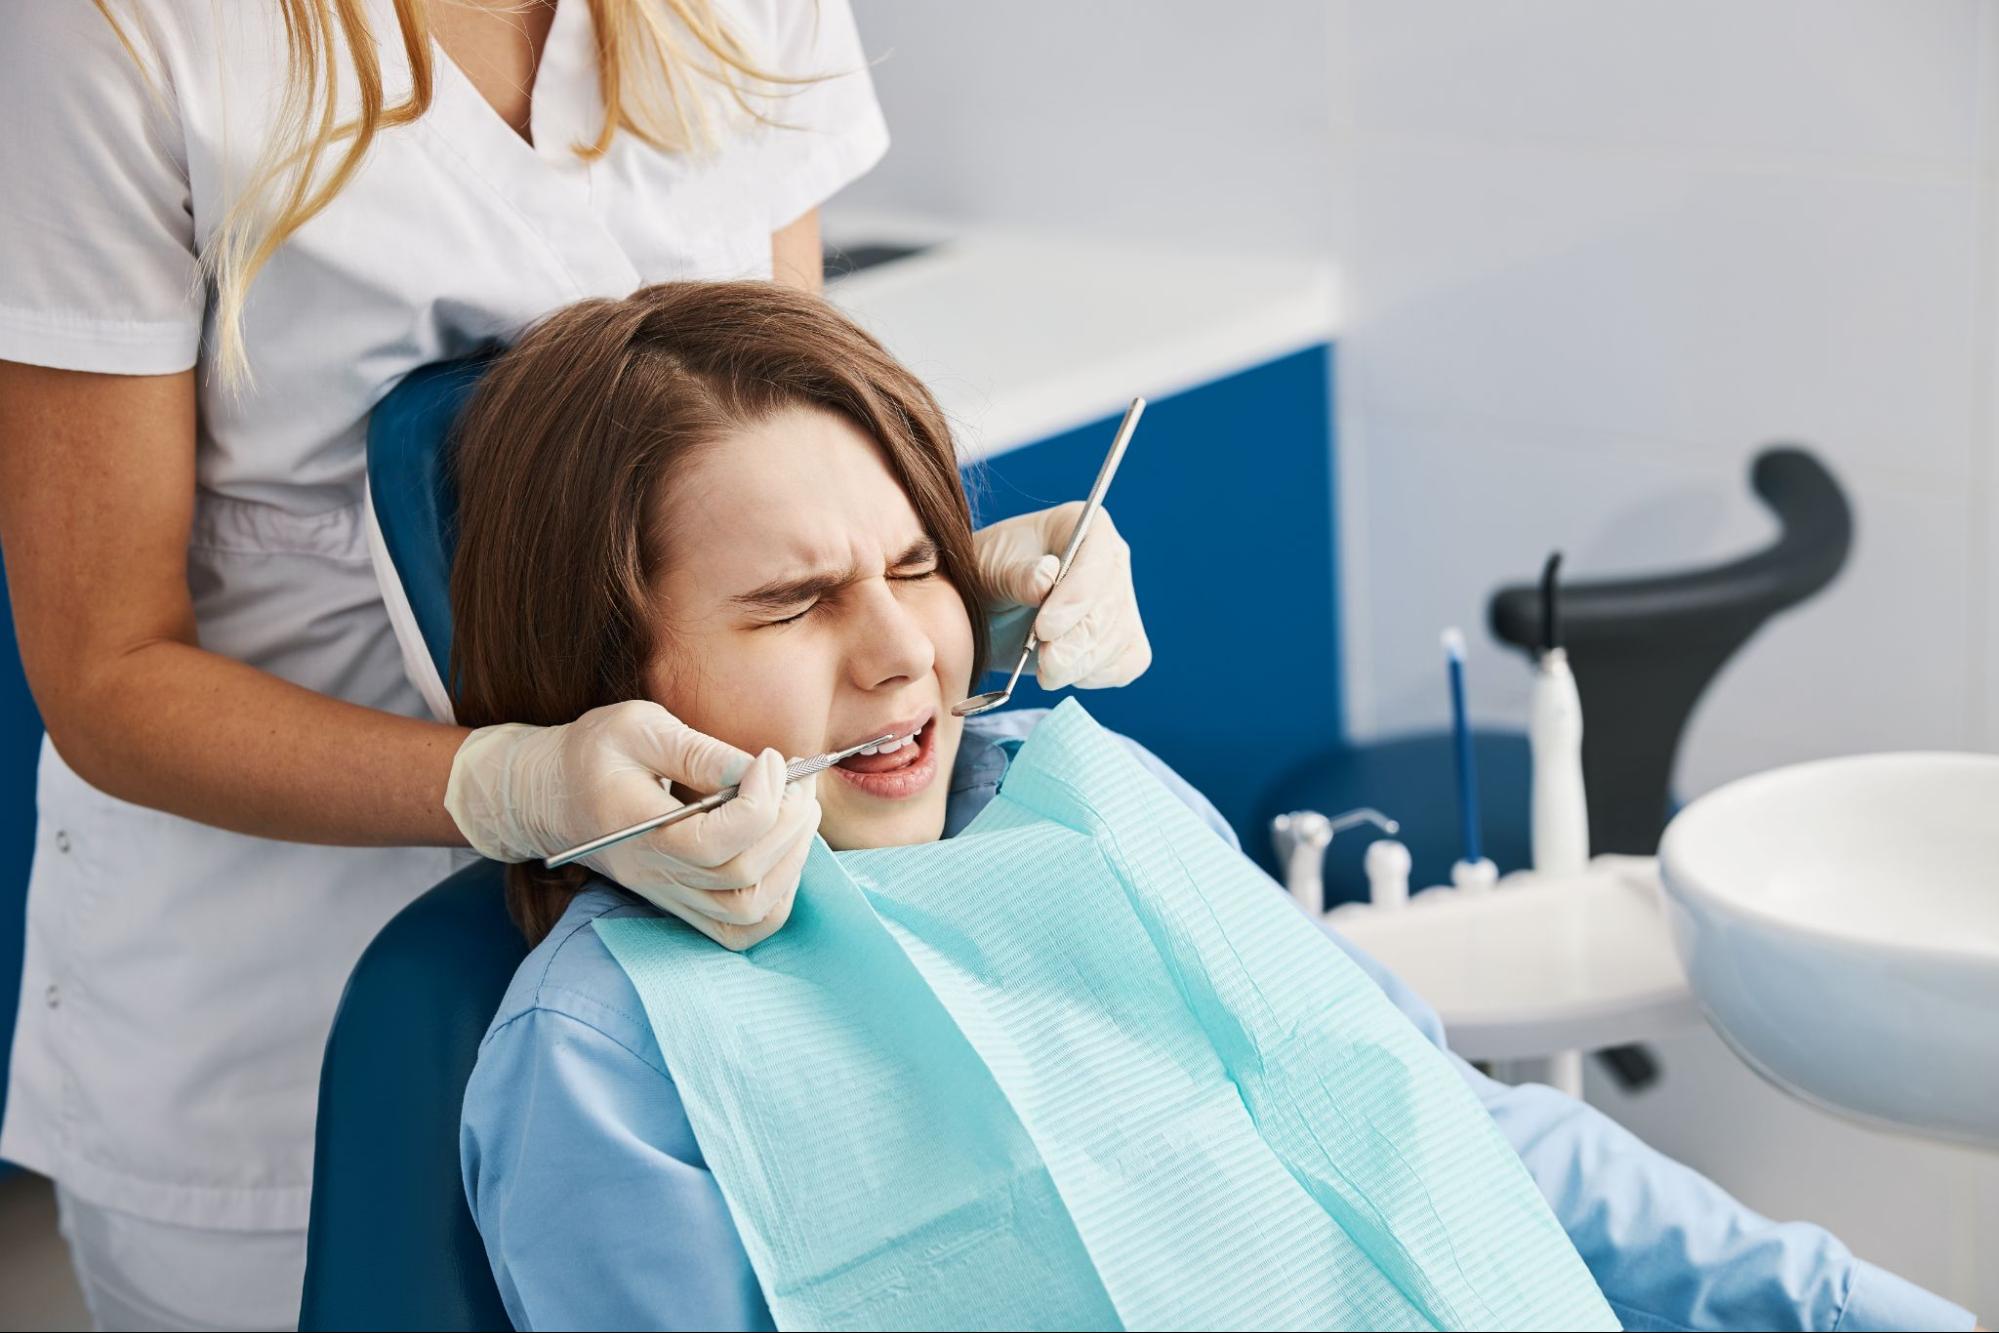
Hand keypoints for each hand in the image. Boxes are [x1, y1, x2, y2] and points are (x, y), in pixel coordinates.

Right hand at [445, 701, 820, 949]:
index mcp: (639, 829)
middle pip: (742, 878)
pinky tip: (785, 849)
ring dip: (792, 862)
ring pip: (750, 913)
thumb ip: (697, 750)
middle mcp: (656, 874)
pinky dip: (779, 896)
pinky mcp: (682, 904)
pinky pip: (742, 929)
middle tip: (799, 780)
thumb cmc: (593, 753)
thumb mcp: (638, 727)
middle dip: (789, 825)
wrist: (551, 795)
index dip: (761, 801)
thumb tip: (758, 770)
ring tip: (800, 811)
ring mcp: (670, 896)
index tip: (772, 758)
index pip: (716, 843)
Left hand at [974, 502, 1152, 690]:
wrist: (984, 610)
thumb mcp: (990, 568)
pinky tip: (1065, 673)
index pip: (1097, 561)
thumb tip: (1046, 579)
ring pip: (1118, 639)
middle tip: (1045, 663)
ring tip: (1045, 671)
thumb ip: (1018, 574)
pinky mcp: (1121, 639)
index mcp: (1086, 527)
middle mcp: (1111, 561)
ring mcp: (1121, 601)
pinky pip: (1127, 663)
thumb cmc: (986, 576)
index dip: (1076, 598)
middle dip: (1076, 641)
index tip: (1044, 629)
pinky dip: (1097, 674)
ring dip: (1080, 663)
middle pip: (1111, 606)